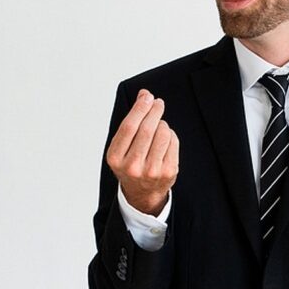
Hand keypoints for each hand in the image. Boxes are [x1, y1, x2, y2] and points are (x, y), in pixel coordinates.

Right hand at [106, 89, 179, 215]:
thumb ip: (131, 122)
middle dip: (154, 111)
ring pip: (163, 134)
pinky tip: (165, 139)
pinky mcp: (168, 172)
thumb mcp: (121, 147)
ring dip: (162, 124)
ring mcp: (152, 171)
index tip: (146, 96)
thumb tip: (144, 95)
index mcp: (115, 158)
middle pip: (147, 129)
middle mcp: (132, 166)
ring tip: (158, 126)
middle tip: (158, 103)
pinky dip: (170, 135)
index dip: (139, 108)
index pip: (129, 127)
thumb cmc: (130, 163)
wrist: (142, 193)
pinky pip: (173, 142)